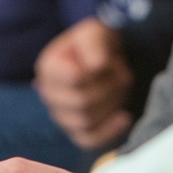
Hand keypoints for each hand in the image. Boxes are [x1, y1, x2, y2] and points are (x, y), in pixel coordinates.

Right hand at [34, 18, 132, 148]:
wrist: (105, 57)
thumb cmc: (98, 43)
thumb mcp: (95, 32)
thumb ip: (94, 43)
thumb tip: (97, 66)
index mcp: (48, 67)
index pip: (75, 79)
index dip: (98, 71)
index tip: (108, 60)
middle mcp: (49, 94)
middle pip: (82, 102)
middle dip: (110, 87)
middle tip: (123, 73)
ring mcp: (61, 115)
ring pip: (87, 122)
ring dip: (113, 103)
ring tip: (122, 86)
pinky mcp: (77, 131)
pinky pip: (89, 140)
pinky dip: (109, 131)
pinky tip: (125, 117)